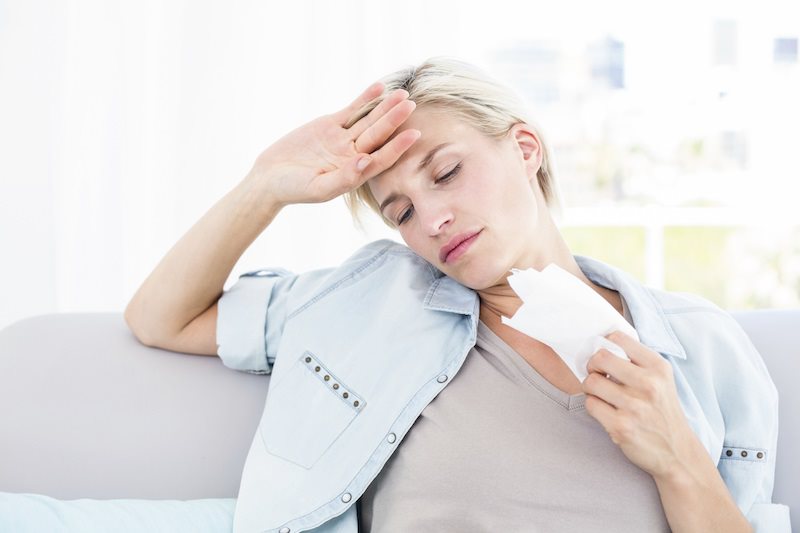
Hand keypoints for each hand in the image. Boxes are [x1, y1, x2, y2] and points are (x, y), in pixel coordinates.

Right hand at [246, 81, 420, 206]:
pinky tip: (379, 87)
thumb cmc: (293, 189)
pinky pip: (352, 110)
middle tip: (411, 105)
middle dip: (394, 120)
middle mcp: (353, 155)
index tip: (415, 134)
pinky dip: (365, 99)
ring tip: (402, 93)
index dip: (398, 146)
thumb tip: (366, 161)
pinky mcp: (331, 126)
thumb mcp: (318, 188)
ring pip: (368, 120)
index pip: (382, 158)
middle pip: (378, 135)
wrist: (269, 178)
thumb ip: (344, 178)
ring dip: (384, 107)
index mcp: (355, 173)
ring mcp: (343, 139)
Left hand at [581, 330, 698, 479]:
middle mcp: (649, 384)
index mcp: (658, 367)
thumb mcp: (661, 380)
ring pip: (591, 382)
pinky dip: (593, 406)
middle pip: (600, 358)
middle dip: (592, 366)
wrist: (677, 453)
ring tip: (601, 394)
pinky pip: (591, 405)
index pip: (618, 338)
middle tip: (597, 375)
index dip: (604, 345)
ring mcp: (635, 406)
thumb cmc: (662, 412)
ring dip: (590, 388)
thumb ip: (637, 361)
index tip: (605, 357)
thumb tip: (601, 344)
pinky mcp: (621, 426)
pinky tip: (605, 410)